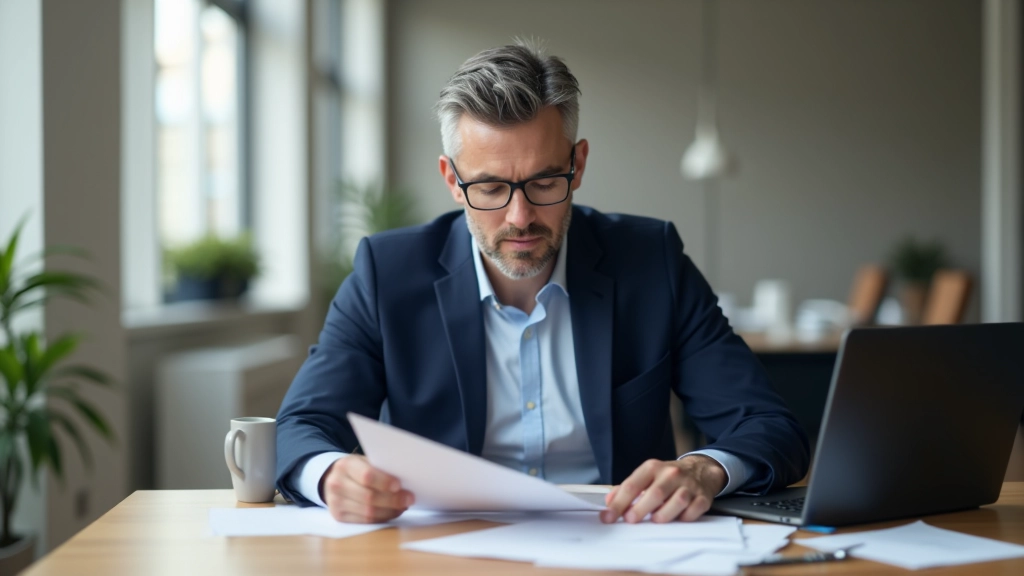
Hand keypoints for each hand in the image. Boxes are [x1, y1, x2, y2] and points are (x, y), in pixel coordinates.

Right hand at [320, 455, 414, 522]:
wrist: (332, 478)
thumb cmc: (356, 469)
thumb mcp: (364, 461)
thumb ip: (379, 469)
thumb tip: (404, 483)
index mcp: (346, 465)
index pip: (367, 476)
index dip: (385, 482)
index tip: (399, 486)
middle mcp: (337, 483)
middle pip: (369, 497)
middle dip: (393, 500)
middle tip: (409, 499)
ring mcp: (335, 502)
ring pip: (368, 512)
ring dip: (390, 511)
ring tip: (403, 506)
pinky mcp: (338, 516)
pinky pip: (365, 521)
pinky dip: (382, 518)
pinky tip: (392, 512)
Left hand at [600, 455, 726, 523]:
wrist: (700, 470)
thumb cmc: (667, 477)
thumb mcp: (646, 476)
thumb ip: (626, 489)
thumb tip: (609, 502)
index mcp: (653, 468)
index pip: (632, 485)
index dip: (618, 503)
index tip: (608, 517)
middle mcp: (671, 474)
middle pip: (655, 493)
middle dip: (640, 510)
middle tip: (630, 520)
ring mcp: (689, 485)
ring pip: (677, 502)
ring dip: (663, 515)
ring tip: (655, 520)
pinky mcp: (703, 498)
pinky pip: (693, 511)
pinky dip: (683, 518)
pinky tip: (676, 518)